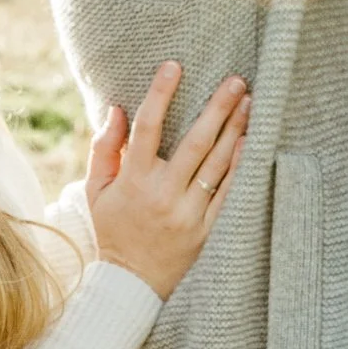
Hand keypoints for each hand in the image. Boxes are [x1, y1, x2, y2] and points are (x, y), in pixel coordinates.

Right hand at [85, 63, 249, 298]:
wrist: (130, 282)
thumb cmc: (112, 230)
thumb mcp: (95, 190)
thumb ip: (104, 148)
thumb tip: (118, 108)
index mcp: (133, 179)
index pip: (146, 127)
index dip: (160, 93)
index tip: (174, 66)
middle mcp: (162, 193)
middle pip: (195, 142)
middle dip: (217, 107)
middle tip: (236, 80)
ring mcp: (187, 212)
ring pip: (217, 164)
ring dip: (236, 130)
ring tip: (249, 102)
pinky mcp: (206, 229)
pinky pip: (228, 192)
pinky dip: (241, 166)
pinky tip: (251, 141)